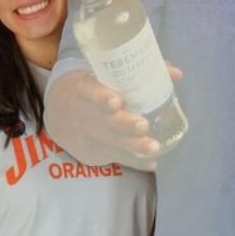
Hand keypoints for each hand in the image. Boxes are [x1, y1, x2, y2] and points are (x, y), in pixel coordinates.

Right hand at [45, 64, 182, 171]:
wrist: (57, 111)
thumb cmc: (90, 86)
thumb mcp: (102, 73)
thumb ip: (138, 72)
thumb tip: (177, 73)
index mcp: (82, 87)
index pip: (88, 92)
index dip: (100, 98)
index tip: (116, 102)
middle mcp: (81, 113)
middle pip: (102, 121)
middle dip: (124, 125)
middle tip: (143, 125)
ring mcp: (85, 135)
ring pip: (109, 141)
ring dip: (132, 146)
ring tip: (154, 148)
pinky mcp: (92, 152)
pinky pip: (113, 157)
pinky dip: (133, 161)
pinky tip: (150, 163)